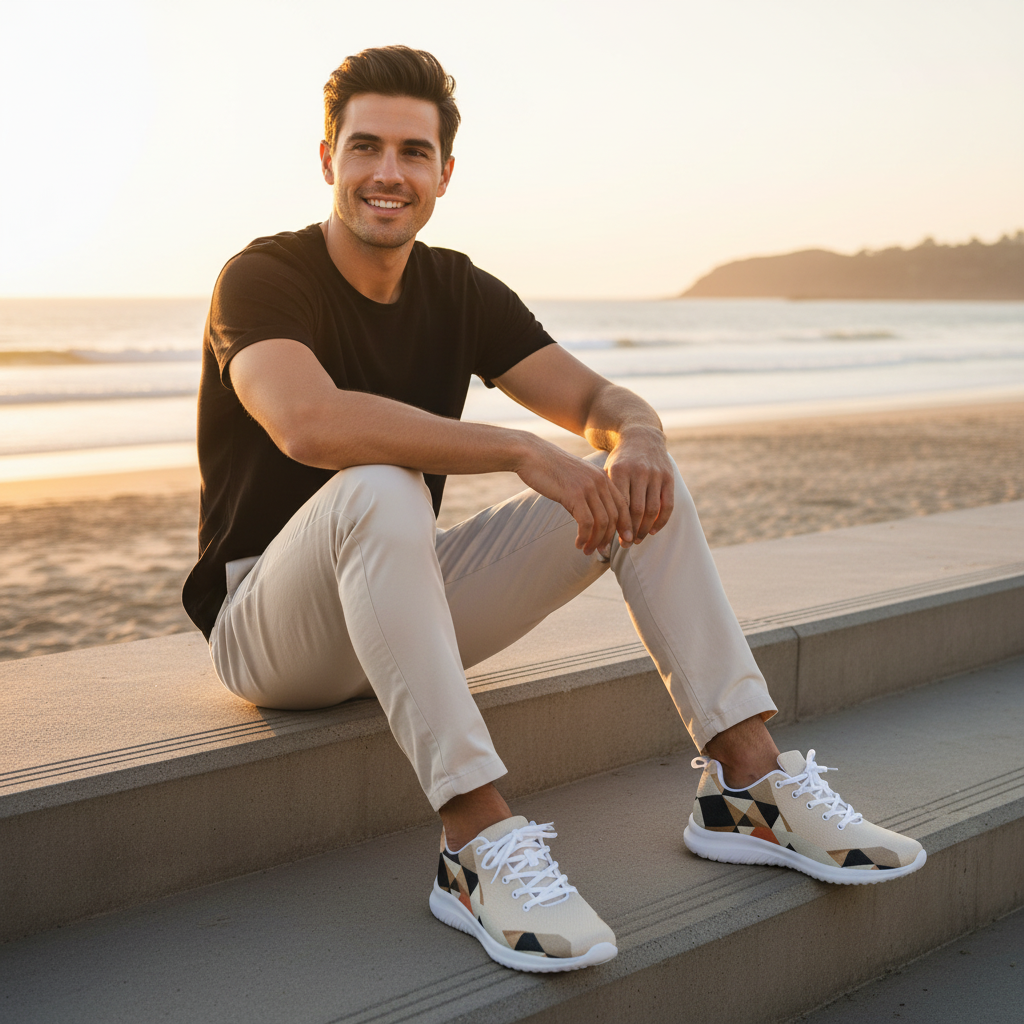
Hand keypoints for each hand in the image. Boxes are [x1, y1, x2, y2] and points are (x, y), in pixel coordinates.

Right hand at [515, 437, 631, 555]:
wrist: (531, 455)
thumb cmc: (549, 469)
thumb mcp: (574, 481)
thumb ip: (585, 498)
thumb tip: (588, 523)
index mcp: (602, 477)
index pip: (623, 505)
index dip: (626, 525)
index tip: (623, 540)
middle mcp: (600, 481)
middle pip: (615, 516)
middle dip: (611, 537)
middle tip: (602, 551)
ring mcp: (588, 487)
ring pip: (602, 522)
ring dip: (596, 541)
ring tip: (588, 551)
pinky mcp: (574, 494)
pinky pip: (587, 522)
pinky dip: (584, 537)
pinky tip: (578, 544)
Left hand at [603, 426, 675, 544]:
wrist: (641, 435)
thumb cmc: (620, 460)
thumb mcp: (608, 470)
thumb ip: (606, 493)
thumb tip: (597, 524)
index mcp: (619, 471)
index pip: (619, 505)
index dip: (618, 525)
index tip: (612, 540)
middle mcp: (638, 472)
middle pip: (637, 510)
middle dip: (631, 531)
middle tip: (626, 545)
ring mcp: (655, 474)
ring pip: (652, 509)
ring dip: (645, 529)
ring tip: (638, 540)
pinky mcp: (669, 476)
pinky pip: (668, 504)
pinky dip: (661, 521)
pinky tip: (653, 531)